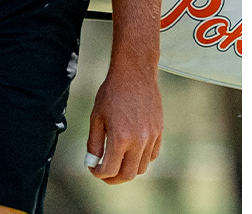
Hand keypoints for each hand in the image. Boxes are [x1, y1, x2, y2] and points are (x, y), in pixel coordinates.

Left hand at [85, 63, 162, 183]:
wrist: (135, 72)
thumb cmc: (112, 92)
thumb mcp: (97, 116)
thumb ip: (93, 143)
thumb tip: (92, 163)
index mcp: (120, 137)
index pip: (109, 170)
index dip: (98, 174)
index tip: (94, 168)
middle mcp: (138, 140)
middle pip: (127, 175)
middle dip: (113, 178)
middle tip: (105, 173)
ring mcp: (151, 136)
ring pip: (141, 168)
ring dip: (128, 169)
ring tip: (118, 162)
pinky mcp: (159, 130)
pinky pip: (152, 155)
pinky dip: (142, 159)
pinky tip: (132, 151)